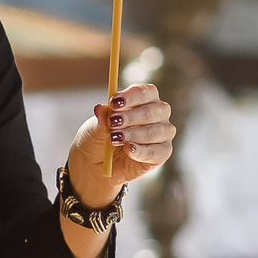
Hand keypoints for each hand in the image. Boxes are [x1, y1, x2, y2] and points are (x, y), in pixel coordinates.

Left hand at [65, 84, 175, 209]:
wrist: (95, 164)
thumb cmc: (98, 138)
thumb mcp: (94, 128)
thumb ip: (100, 119)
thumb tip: (100, 108)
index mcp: (144, 99)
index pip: (146, 92)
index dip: (131, 96)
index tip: (113, 102)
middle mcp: (158, 114)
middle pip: (152, 111)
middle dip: (131, 116)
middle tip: (112, 122)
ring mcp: (162, 134)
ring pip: (154, 132)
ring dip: (133, 134)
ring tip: (113, 138)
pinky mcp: (162, 154)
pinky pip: (157, 152)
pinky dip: (140, 151)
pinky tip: (128, 149)